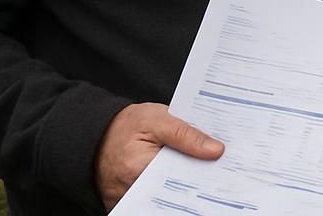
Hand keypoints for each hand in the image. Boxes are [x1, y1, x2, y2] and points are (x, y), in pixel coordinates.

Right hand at [95, 103, 223, 208]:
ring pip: (166, 197)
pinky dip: (170, 192)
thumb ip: (186, 134)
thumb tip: (216, 150)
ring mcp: (128, 198)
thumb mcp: (158, 119)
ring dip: (184, 187)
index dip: (203, 171)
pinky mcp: (126, 203)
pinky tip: (185, 181)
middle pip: (174, 190)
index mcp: (138, 166)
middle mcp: (132, 188)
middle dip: (195, 180)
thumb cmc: (127, 125)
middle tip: (218, 172)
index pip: (181, 175)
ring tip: (204, 176)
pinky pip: (154, 201)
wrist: (99, 134)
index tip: (223, 167)